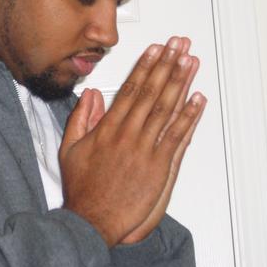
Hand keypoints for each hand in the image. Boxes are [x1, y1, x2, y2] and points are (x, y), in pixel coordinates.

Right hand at [59, 37, 206, 246]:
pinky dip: (189, 117)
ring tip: (189, 63)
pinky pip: (177, 137)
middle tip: (178, 46)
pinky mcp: (158, 167)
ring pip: (166, 110)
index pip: (129, 90)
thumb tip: (90, 95)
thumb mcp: (69, 148)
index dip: (144, 67)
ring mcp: (145, 151)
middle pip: (151, 93)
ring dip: (180, 83)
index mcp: (106, 130)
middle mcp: (127, 136)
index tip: (155, 50)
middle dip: (166, 66)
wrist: (92, 220)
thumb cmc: (82, 187)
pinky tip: (198, 100)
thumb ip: (80, 118)